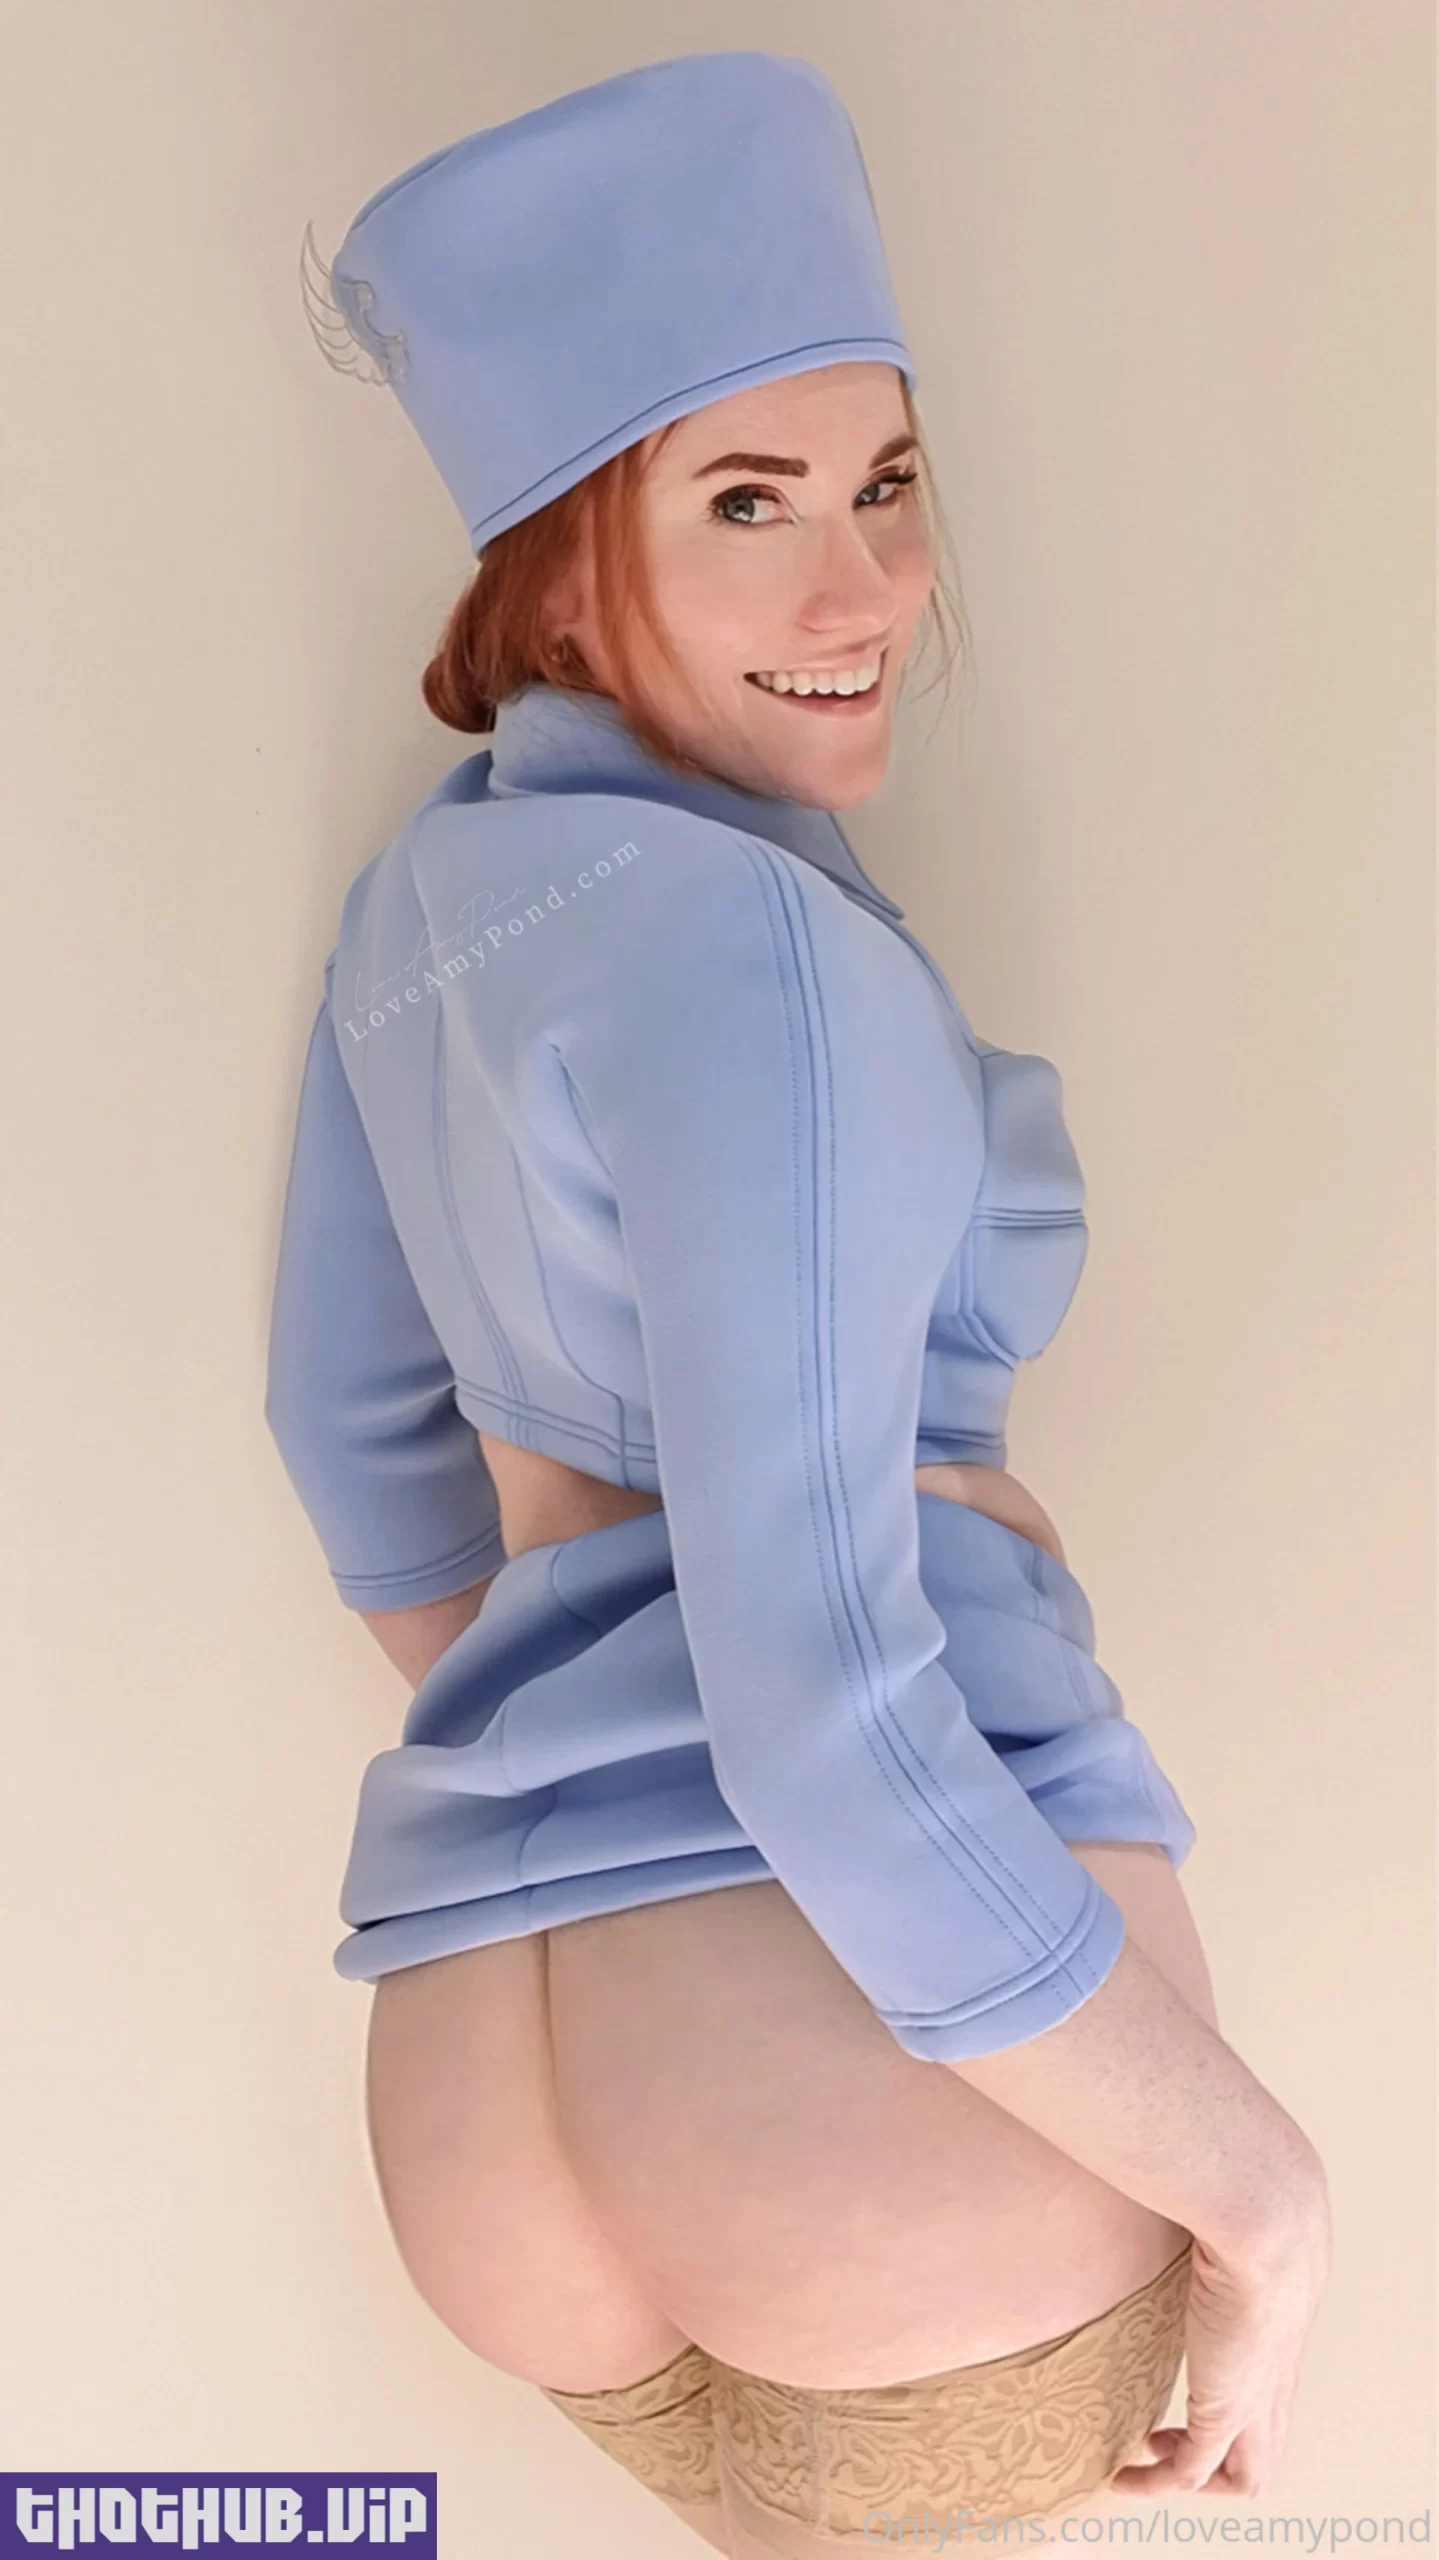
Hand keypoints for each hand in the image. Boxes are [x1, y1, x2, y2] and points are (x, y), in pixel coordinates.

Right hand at [1112, 2167, 1331, 2499]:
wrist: (1267, 2217)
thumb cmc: (1241, 2197)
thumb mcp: (1218, 2208)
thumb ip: (1193, 2201)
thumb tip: (1157, 2162)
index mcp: (1275, 2333)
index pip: (1265, 2391)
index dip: (1229, 2404)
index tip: (1185, 2388)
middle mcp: (1272, 2376)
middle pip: (1264, 2446)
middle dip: (1216, 2454)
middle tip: (1163, 2440)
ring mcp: (1253, 2398)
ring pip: (1244, 2473)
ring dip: (1194, 2477)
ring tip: (1144, 2462)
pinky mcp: (1226, 2410)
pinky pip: (1194, 2474)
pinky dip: (1159, 2485)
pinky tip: (1124, 2473)